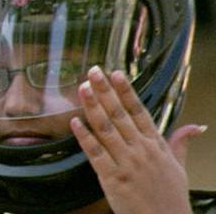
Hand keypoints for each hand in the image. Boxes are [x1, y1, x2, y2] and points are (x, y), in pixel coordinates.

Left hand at [70, 66, 205, 213]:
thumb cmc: (171, 197)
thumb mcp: (179, 167)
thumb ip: (180, 143)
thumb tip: (195, 126)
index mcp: (156, 144)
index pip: (139, 111)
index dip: (126, 91)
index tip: (115, 73)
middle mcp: (141, 150)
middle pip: (119, 114)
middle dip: (105, 91)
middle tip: (92, 72)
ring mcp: (126, 163)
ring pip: (105, 129)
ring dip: (92, 107)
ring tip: (82, 88)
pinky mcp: (112, 178)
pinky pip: (95, 154)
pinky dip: (84, 137)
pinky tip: (74, 122)